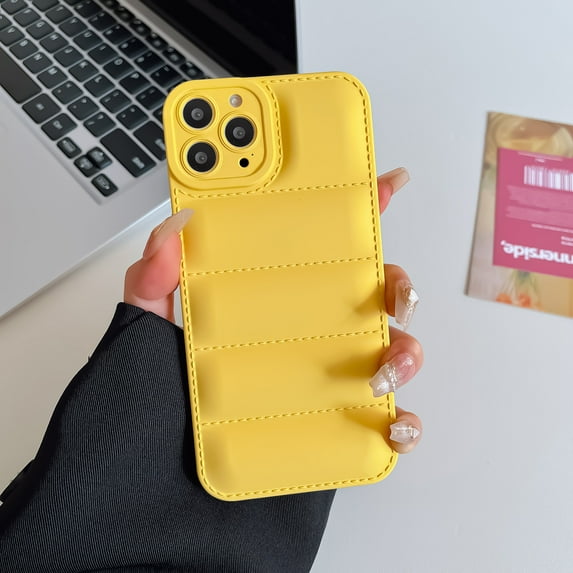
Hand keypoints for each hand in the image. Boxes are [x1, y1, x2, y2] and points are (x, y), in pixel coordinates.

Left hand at [124, 168, 422, 453]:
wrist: (159, 503)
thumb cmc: (157, 416)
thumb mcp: (145, 335)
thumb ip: (152, 281)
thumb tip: (174, 228)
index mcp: (271, 304)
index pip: (319, 247)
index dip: (356, 210)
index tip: (387, 182)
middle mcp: (305, 338)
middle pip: (371, 295)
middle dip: (397, 284)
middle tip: (392, 293)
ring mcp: (326, 384)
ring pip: (392, 352)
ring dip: (406, 352)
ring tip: (381, 370)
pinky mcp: (337, 432)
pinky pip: (391, 424)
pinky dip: (407, 423)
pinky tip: (393, 422)